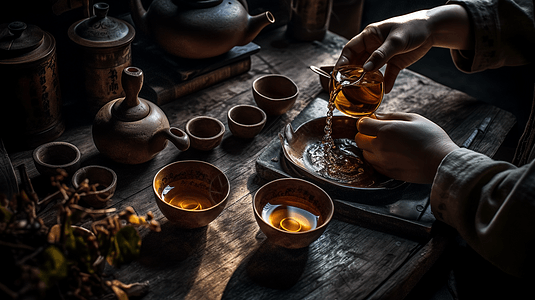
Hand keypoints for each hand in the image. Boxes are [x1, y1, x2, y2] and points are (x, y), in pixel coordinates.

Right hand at [335, 4, 471, 92]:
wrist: (433, 29)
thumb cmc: (413, 27)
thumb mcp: (396, 41)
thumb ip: (380, 55)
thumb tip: (365, 70)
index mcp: (370, 35)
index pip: (350, 49)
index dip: (342, 62)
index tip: (337, 75)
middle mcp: (373, 46)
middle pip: (356, 62)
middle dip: (350, 74)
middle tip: (346, 87)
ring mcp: (383, 56)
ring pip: (369, 70)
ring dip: (366, 81)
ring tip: (361, 92)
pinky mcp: (394, 63)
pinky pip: (386, 76)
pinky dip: (384, 84)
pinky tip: (383, 92)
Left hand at [355, 112, 458, 183]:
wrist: (441, 161)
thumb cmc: (431, 138)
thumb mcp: (413, 118)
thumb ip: (392, 116)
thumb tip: (377, 116)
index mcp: (385, 131)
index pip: (361, 124)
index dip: (366, 121)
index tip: (373, 121)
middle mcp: (379, 147)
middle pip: (358, 139)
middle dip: (365, 134)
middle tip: (378, 132)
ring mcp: (382, 162)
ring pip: (364, 153)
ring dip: (369, 147)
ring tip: (385, 144)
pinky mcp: (387, 173)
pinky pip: (373, 164)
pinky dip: (376, 158)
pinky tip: (390, 154)